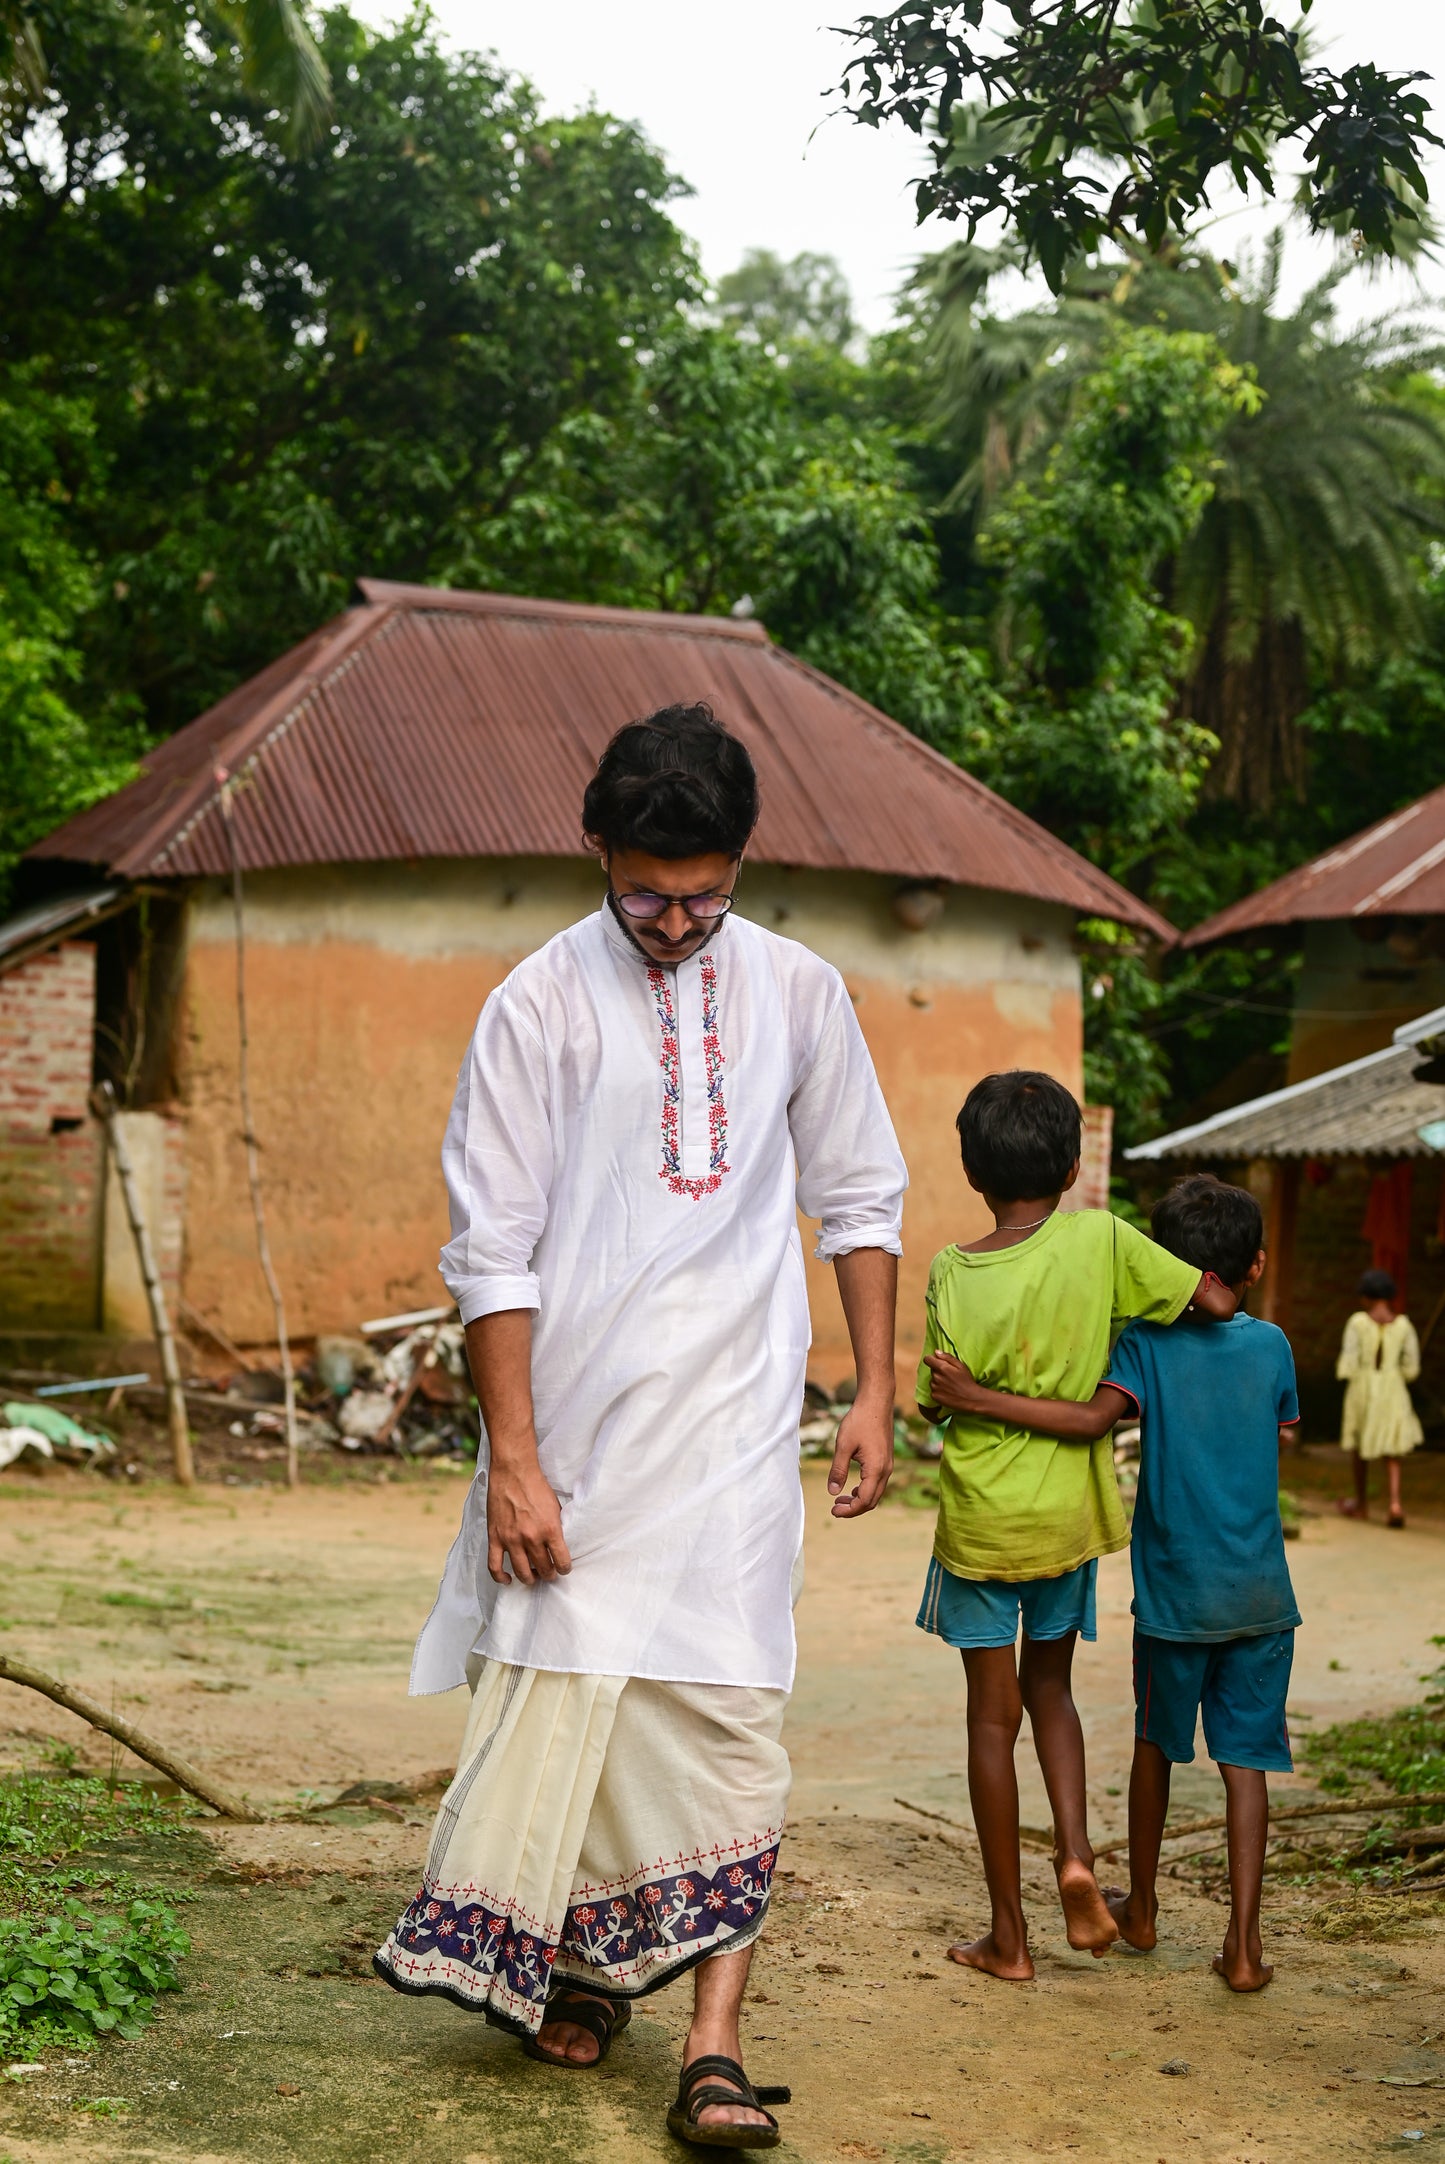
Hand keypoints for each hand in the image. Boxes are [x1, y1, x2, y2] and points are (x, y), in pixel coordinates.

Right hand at [486, 1456, 572, 1584]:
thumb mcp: (555, 1507)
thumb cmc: (536, 1487)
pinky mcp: (495, 1538)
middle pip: (543, 1569)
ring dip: (530, 1578)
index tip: (564, 1568)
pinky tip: (507, 1580)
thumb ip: (556, 1528)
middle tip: (549, 1572)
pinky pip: (494, 1566)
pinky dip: (501, 1578)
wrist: (513, 1472)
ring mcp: (511, 1539)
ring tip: (533, 1576)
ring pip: (522, 1572)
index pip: (562, 1561)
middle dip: (549, 1574)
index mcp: (550, 1529)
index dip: (565, 1568)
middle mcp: (531, 1538)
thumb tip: (561, 1546)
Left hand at [827, 1395, 893, 1517]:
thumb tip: (832, 1492)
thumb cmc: (860, 1421)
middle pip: (872, 1501)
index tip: (833, 1511)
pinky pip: (877, 1483)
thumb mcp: (843, 1446)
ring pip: (875, 1493)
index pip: (864, 1501)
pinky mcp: (885, 1460)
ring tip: (840, 1500)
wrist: (877, 1402)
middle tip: (835, 1509)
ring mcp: (888, 1466)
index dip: (849, 1511)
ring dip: (859, 1500)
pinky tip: (852, 1488)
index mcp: (876, 1469)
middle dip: (853, 1509)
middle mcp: (886, 1470)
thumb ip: (838, 1470)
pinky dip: (864, 1490)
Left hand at [923, 1351, 983, 1413]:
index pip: (927, 1359)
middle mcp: (936, 1377)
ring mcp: (934, 1387)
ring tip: (949, 1385)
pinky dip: (938, 1390)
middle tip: (949, 1375)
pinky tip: (947, 1391)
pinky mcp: (934, 1396)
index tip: (936, 1362)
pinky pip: (933, 1390)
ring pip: (932, 1380)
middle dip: (938, 1371)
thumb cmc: (967, 1380)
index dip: (931, 1359)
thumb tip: (936, 1352)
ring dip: (938, 1381)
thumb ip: (947, 1357)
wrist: (970, 1398)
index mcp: (942, 1368)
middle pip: (932, 1370)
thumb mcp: (961, 1366)